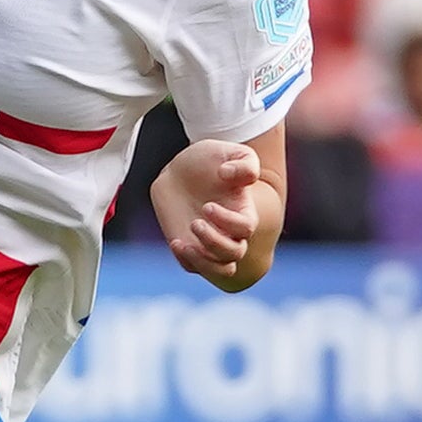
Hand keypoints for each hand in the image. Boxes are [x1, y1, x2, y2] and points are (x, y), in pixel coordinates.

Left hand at [151, 138, 264, 281]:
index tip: (207, 206)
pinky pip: (193, 268)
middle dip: (215, 243)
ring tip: (183, 241)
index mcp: (243, 212)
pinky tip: (175, 241)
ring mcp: (210, 243)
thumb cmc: (208, 160)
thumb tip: (231, 175)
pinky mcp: (190, 247)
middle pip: (235, 254)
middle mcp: (230, 232)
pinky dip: (186, 260)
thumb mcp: (228, 151)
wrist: (181, 170)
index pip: (245, 229)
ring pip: (220, 270)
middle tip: (195, 222)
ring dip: (203, 261)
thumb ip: (243, 162)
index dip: (228, 222)